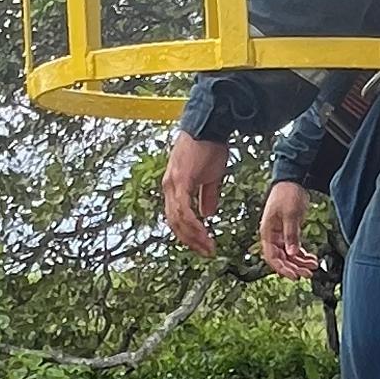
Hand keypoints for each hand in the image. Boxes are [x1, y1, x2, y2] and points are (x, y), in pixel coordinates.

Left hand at [161, 131, 229, 259]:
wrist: (210, 127)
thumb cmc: (210, 147)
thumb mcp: (210, 176)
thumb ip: (207, 196)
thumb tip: (208, 213)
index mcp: (174, 187)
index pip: (177, 217)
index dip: (188, 233)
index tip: (202, 245)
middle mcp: (169, 187)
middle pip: (174, 223)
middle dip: (190, 240)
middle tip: (205, 251)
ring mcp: (172, 184)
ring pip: (178, 220)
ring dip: (193, 236)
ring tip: (206, 247)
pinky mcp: (179, 181)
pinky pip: (183, 209)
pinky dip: (193, 224)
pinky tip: (203, 233)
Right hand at [259, 179, 320, 281]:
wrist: (292, 181)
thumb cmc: (287, 194)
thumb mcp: (290, 214)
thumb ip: (291, 235)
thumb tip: (292, 253)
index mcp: (268, 233)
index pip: (272, 257)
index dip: (283, 269)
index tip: (295, 276)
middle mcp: (272, 236)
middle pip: (282, 259)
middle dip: (295, 268)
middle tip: (308, 274)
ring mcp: (281, 235)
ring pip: (289, 255)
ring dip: (300, 263)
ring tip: (313, 266)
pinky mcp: (289, 232)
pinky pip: (295, 248)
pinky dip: (303, 255)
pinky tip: (312, 259)